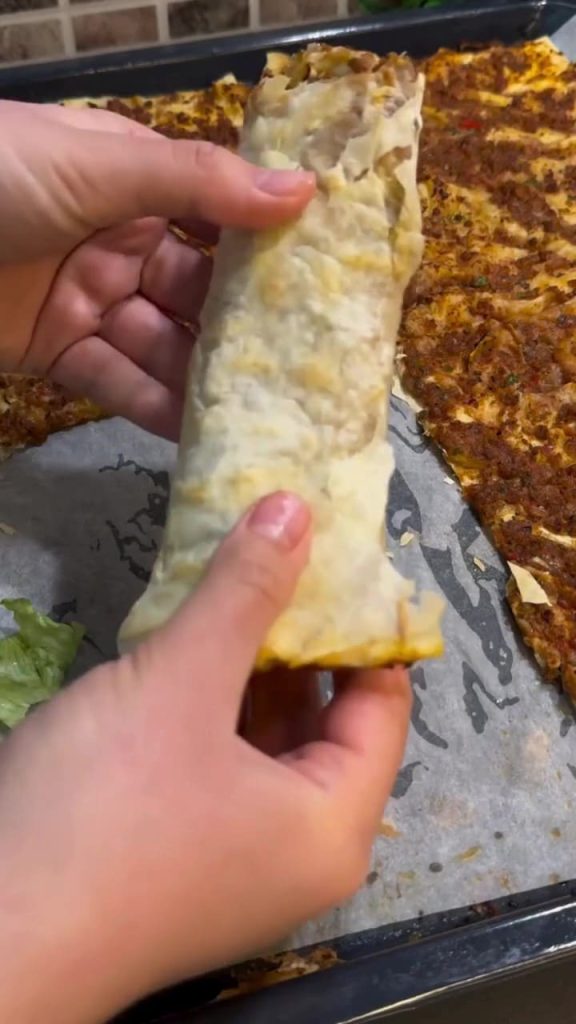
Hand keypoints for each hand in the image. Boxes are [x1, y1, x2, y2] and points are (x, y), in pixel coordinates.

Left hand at [0, 101, 314, 437]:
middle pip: (199, 293)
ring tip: (273, 416)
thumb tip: (304, 191)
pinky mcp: (56, 354)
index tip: (330, 289)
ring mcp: (89, 301)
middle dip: (248, 330)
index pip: (218, 220)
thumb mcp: (99, 165)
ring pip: (164, 346)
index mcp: (134, 183)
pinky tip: (207, 435)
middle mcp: (119, 242)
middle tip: (312, 371)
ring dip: (209, 380)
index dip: (270, 252)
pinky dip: (157, 410)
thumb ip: (199, 183)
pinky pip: (118, 383)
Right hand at [0, 492, 410, 1023]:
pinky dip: (213, 712)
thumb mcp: (178, 684)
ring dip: (250, 670)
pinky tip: (187, 657)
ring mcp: (241, 864)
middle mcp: (302, 853)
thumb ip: (243, 593)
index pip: (382, 701)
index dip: (364, 620)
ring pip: (267, 744)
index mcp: (333, 823)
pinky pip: (224, 770)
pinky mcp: (186, 863)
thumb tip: (296, 509)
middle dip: (301, 638)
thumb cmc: (104, 810)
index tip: (338, 551)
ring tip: (234, 588)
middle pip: (326, 722)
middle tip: (282, 556)